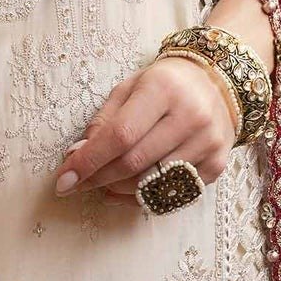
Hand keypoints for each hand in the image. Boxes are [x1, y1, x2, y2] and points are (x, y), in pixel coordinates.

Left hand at [51, 55, 239, 205]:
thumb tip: (75, 157)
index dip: (89, 160)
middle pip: (134, 162)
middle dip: (97, 178)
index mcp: (163, 89)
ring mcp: (208, 143)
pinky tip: (127, 190)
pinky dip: (144, 198)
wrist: (217, 82)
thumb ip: (103, 122)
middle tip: (75, 184)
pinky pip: (173, 195)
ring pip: (153, 183)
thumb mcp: (129, 88)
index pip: (120, 135)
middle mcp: (190, 116)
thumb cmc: (164, 85)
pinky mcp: (217, 165)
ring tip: (103, 182)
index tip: (63, 179)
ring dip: (119, 189)